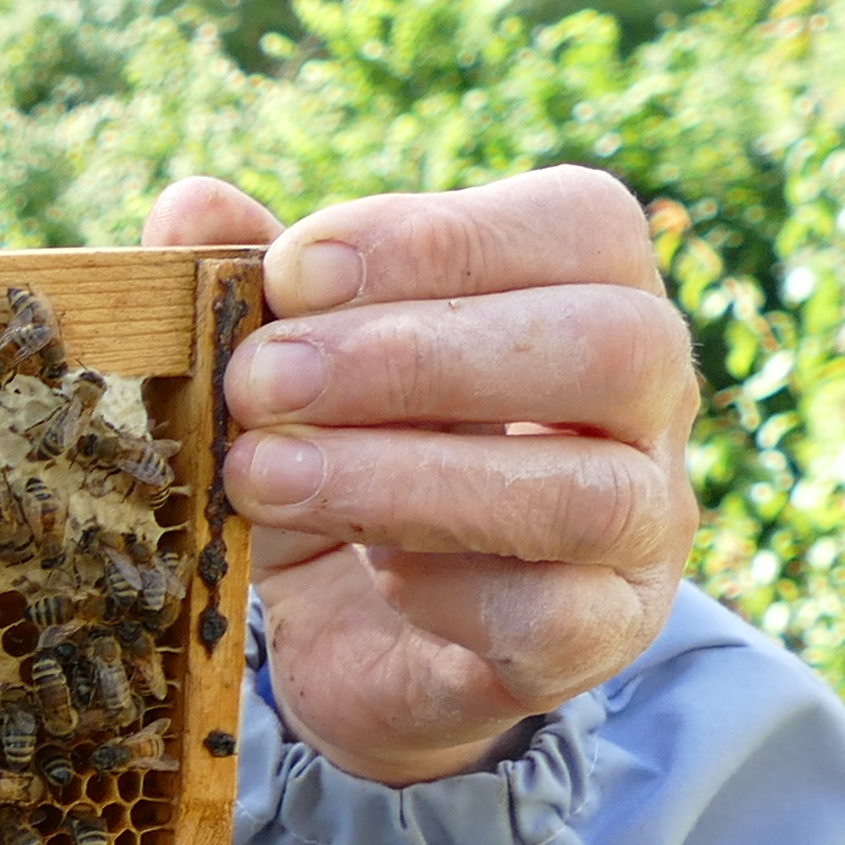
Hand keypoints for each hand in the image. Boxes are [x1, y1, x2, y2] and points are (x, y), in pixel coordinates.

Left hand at [144, 168, 697, 787]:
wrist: (371, 629)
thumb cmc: (350, 450)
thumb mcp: (293, 361)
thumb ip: (253, 279)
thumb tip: (191, 205)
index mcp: (595, 289)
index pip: (577, 224)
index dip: (435, 239)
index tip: (287, 273)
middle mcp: (653, 400)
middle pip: (612, 345)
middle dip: (416, 357)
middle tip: (256, 382)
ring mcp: (644, 527)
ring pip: (589, 492)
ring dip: (405, 478)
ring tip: (260, 475)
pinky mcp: (603, 638)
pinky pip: (557, 617)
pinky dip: (447, 590)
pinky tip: (363, 574)